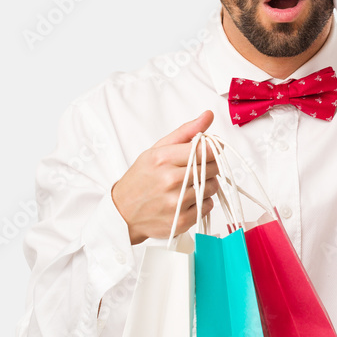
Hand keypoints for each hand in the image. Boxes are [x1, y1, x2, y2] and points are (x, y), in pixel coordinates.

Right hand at [111, 111, 219, 244]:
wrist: (123, 212)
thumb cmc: (141, 178)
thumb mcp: (157, 150)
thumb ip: (185, 132)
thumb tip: (208, 115)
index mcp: (164, 158)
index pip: (206, 150)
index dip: (212, 150)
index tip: (209, 152)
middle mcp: (170, 180)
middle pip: (213, 168)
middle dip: (209, 167)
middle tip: (195, 170)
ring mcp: (176, 202)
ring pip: (212, 187)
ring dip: (207, 185)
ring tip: (189, 185)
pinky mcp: (181, 220)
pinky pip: (208, 205)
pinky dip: (203, 202)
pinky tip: (187, 200)